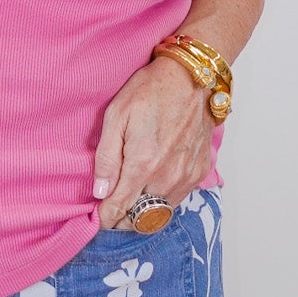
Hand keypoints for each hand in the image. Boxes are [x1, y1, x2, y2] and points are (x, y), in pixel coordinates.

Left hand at [92, 56, 215, 230]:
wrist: (190, 78)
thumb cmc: (150, 91)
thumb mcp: (116, 117)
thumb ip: (106, 158)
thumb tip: (100, 192)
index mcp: (143, 164)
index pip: (119, 209)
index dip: (106, 218)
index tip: (98, 217)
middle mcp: (167, 177)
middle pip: (140, 217)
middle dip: (123, 216)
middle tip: (113, 204)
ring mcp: (186, 177)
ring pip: (160, 212)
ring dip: (144, 209)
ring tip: (132, 193)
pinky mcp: (199, 172)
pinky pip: (177, 199)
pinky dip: (164, 197)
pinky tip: (154, 180)